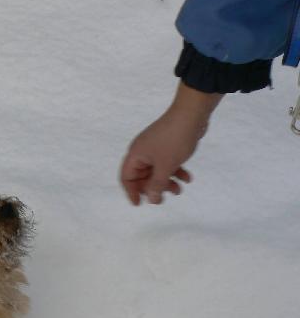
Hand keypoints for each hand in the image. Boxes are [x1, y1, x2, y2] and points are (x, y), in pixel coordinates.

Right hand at [120, 82, 222, 205]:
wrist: (192, 113)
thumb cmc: (174, 140)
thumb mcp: (165, 166)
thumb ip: (157, 185)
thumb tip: (151, 200)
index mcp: (136, 155)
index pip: (126, 177)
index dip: (131, 192)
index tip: (139, 204)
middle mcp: (142, 152)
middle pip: (142, 176)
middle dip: (154, 188)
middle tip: (164, 198)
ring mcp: (155, 148)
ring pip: (157, 171)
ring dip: (167, 182)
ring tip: (179, 190)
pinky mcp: (167, 145)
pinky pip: (167, 163)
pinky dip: (175, 171)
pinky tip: (187, 177)